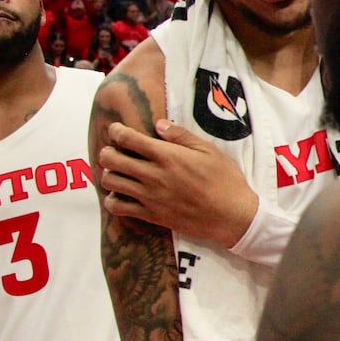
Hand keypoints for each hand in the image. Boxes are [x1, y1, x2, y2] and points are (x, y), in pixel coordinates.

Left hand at [98, 119, 258, 247]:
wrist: (232, 216)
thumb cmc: (225, 180)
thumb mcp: (210, 151)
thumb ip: (182, 136)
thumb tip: (159, 124)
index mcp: (168, 156)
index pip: (128, 139)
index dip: (116, 131)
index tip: (116, 130)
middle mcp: (154, 175)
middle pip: (112, 160)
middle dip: (107, 152)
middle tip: (113, 151)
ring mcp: (150, 197)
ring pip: (111, 182)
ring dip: (109, 174)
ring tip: (118, 172)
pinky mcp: (151, 215)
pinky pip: (118, 208)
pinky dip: (113, 200)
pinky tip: (121, 196)